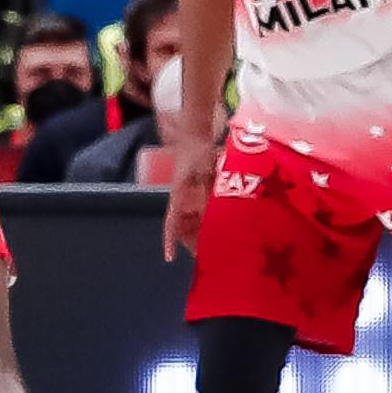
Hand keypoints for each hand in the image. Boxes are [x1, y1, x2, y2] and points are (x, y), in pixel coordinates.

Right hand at [160, 127, 218, 260]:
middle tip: (207, 254)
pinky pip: (202, 208)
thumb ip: (206, 192)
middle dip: (193, 240)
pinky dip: (209, 217)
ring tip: (217, 242)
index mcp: (178, 196)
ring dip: (202, 229)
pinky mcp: (198, 188)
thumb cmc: (196, 151)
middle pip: (184, 226)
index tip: (169, 258)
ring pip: (194, 219)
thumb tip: (210, 214)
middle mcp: (182, 198)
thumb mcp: (203, 173)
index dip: (169, 241)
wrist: (195, 134)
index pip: (171, 223)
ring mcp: (189, 194)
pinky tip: (222, 223)